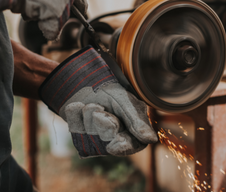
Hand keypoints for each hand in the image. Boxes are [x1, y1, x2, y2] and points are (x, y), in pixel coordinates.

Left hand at [39, 46, 157, 157]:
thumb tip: (151, 139)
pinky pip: (74, 127)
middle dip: (102, 122)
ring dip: (87, 115)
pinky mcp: (79, 131)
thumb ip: (136, 119)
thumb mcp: (123, 100)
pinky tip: (76, 105)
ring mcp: (94, 134)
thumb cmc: (108, 88)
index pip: (132, 144)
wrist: (83, 78)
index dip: (123, 147)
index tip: (114, 145)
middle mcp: (113, 135)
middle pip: (109, 138)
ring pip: (90, 134)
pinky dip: (75, 114)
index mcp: (129, 127)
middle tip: (97, 108)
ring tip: (89, 103)